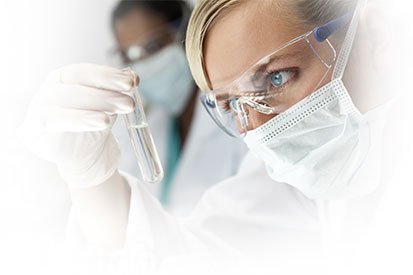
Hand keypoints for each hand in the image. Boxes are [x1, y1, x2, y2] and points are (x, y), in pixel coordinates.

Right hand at [19, 63, 136, 187]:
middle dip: (106, 93)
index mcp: (65, 78)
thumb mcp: (112, 104)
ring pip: (62, 100)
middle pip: (75, 85)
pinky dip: (78, 120)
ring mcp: (37, 108)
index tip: (131, 82)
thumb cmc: (96, 124)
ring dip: (92, 106)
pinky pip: (51, 120)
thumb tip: (132, 75)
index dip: (107, 75)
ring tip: (113, 117)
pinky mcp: (33, 130)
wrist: (87, 155)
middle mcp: (49, 89)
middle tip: (129, 103)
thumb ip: (120, 89)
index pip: (83, 71)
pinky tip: (100, 122)